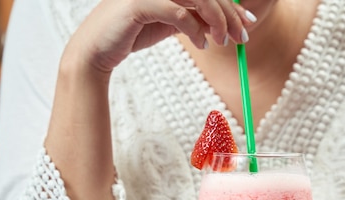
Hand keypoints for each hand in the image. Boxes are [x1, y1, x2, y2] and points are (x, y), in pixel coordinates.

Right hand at [67, 0, 253, 72]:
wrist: (97, 50)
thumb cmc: (132, 33)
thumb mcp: (170, 24)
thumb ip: (193, 19)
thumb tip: (224, 25)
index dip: (231, 5)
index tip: (247, 24)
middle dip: (230, 15)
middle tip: (241, 39)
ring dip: (216, 21)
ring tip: (221, 42)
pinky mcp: (139, 4)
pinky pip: (179, 13)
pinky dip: (195, 30)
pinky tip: (201, 45)